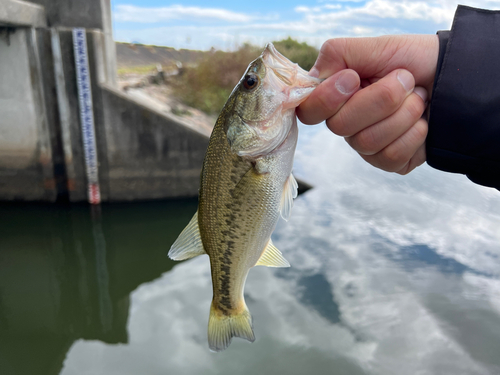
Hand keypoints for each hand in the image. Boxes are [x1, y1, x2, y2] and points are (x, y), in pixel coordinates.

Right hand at [297, 35, 438, 173]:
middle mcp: (345, 124)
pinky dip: (414, 133)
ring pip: (368, 142)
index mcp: (334, 96)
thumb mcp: (373, 47)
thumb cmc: (411, 60)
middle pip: (341, 126)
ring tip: (418, 98)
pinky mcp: (389, 162)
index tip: (354, 79)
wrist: (452, 76)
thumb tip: (314, 78)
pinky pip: (391, 157)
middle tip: (405, 80)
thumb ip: (336, 55)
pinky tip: (422, 121)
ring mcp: (366, 146)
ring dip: (403, 114)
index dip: (327, 99)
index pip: (308, 111)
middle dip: (382, 98)